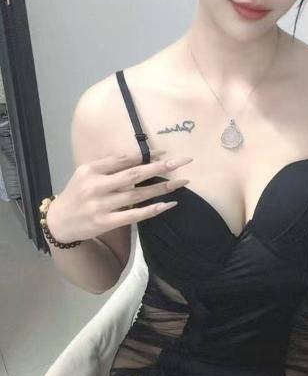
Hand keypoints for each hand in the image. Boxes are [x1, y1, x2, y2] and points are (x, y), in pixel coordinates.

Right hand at [46, 151, 191, 242]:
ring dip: (162, 188)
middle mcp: (96, 186)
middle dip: (160, 167)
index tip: (165, 152)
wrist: (58, 222)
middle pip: (134, 174)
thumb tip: (140, 158)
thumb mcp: (86, 174)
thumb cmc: (77, 194)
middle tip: (181, 161)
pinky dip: (152, 210)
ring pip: (137, 194)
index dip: (146, 155)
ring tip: (182, 182)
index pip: (124, 159)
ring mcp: (101, 205)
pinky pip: (134, 215)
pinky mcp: (106, 222)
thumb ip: (109, 166)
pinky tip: (168, 204)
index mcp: (92, 170)